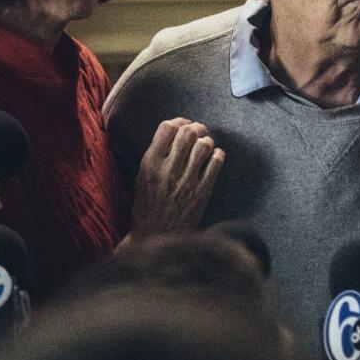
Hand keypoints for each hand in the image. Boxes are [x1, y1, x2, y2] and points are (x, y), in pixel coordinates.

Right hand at [129, 118, 224, 239]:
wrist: (156, 237)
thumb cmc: (147, 208)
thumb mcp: (141, 179)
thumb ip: (155, 157)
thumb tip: (174, 134)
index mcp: (150, 164)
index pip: (166, 128)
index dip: (179, 121)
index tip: (184, 124)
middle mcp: (168, 170)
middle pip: (187, 133)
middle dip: (196, 128)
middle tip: (199, 131)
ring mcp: (186, 181)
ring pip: (203, 146)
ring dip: (208, 140)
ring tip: (207, 144)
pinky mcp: (202, 192)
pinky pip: (216, 164)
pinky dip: (218, 155)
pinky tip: (215, 157)